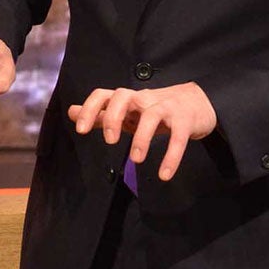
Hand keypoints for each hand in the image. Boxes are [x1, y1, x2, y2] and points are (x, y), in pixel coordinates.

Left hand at [67, 82, 217, 181]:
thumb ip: (100, 114)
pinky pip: (178, 137)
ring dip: (142, 138)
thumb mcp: (127, 112)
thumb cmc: (155, 108)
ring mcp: (166, 108)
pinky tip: (164, 174)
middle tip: (110, 142)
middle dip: (113, 117)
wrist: (197, 101)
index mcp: (127, 99)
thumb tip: (71, 112)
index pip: (103, 94)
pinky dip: (171, 156)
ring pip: (151, 115)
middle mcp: (144, 99)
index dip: (89, 109)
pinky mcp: (185, 121)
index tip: (80, 129)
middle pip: (124, 97)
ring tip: (136, 160)